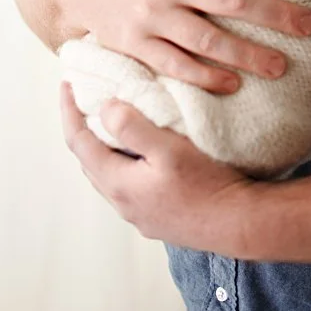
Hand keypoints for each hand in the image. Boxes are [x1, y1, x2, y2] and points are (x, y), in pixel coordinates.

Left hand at [60, 86, 258, 253]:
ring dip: (104, 150)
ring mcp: (139, 216)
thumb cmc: (209, 185)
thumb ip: (132, 127)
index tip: (66, 85)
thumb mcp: (170, 149)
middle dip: (83, 130)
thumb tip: (105, 108)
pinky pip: (129, 187)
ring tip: (111, 124)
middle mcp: (122, 204)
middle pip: (89, 160)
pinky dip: (124, 165)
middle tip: (86, 102)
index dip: (69, 111)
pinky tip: (141, 156)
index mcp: (118, 184)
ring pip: (109, 176)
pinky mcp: (157, 220)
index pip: (78, 142)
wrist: (243, 225)